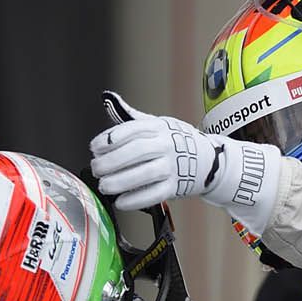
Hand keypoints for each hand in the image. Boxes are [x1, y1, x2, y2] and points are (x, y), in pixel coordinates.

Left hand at [88, 95, 271, 210]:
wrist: (207, 159)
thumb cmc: (175, 141)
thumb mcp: (157, 123)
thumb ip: (132, 117)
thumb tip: (108, 99)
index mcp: (158, 127)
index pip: (131, 130)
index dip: (109, 139)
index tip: (94, 148)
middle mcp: (165, 145)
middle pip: (136, 151)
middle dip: (111, 161)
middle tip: (95, 169)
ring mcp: (171, 166)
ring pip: (144, 174)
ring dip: (119, 181)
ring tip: (104, 185)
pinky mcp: (175, 186)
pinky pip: (153, 195)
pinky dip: (135, 200)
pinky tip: (120, 202)